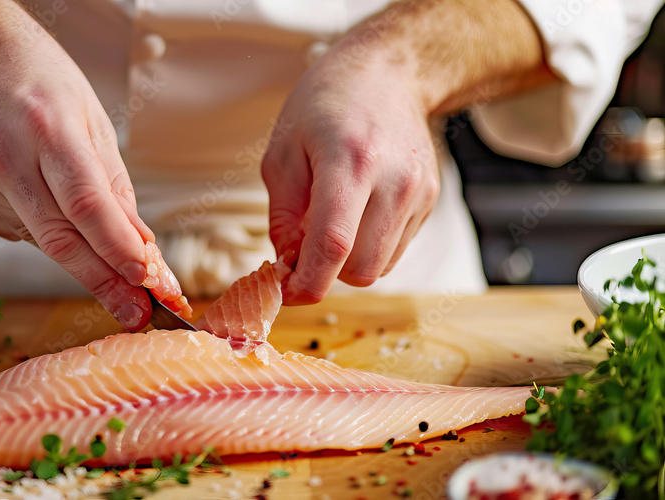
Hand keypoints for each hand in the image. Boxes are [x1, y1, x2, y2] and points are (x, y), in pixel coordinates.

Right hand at [0, 4, 153, 329]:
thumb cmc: (38, 80)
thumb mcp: (91, 118)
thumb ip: (114, 187)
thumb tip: (139, 247)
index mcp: (48, 126)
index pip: (88, 204)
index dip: (117, 250)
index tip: (146, 282)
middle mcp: (4, 153)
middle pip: (60, 237)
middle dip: (102, 280)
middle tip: (134, 310)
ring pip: (36, 237)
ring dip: (70, 244)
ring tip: (69, 204)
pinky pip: (10, 228)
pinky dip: (33, 223)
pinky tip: (30, 189)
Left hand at [262, 50, 439, 304]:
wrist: (385, 73)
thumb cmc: (324, 106)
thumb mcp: (282, 153)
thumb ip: (282, 217)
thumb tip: (288, 266)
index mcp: (351, 163)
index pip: (333, 245)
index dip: (308, 282)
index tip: (287, 292)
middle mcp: (394, 181)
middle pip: (361, 269)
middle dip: (327, 272)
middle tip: (302, 249)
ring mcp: (418, 192)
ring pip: (380, 266)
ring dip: (348, 261)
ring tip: (331, 221)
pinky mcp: (430, 199)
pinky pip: (395, 249)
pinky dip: (369, 245)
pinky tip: (357, 211)